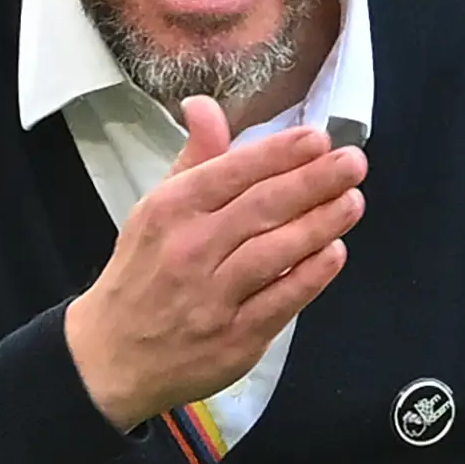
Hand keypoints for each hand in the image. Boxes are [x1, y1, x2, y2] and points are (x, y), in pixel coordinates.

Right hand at [63, 96, 367, 431]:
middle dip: (313, 181)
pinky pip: (281, 301)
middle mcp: (191, 249)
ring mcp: (213, 297)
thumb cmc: (142, 276)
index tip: (318, 138)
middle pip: (261, 207)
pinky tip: (335, 252)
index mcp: (171, 210)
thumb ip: (193, 159)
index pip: (233, 171)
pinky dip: (311, 275)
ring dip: (320, 223)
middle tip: (353, 162)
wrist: (111, 357)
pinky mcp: (235, 338)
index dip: (279, 153)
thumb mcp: (155, 209)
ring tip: (353, 200)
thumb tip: (205, 106)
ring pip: (275, 251)